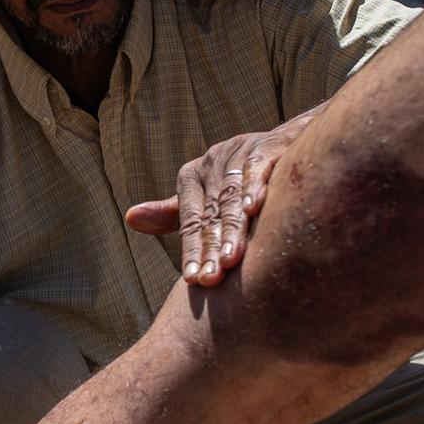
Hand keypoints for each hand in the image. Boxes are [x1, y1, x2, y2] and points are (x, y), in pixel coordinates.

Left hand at [125, 106, 320, 283]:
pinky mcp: (267, 146)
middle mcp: (211, 162)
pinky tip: (253, 210)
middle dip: (211, 249)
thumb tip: (130, 218)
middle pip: (210, 214)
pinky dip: (254, 187)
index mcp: (192, 176)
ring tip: (230, 261)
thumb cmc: (244, 178)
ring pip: (231, 197)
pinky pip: (257, 168)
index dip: (191, 251)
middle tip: (210, 280)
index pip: (190, 222)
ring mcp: (238, 152)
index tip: (193, 280)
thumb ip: (175, 214)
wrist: (294, 143)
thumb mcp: (207, 197)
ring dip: (232, 229)